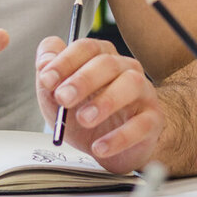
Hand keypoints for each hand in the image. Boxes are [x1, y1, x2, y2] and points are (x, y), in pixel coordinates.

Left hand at [35, 34, 164, 173]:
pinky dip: (120, 136)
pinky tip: (100, 146)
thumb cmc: (84, 116)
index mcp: (101, 58)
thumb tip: (44, 61)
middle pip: (108, 62)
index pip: (87, 48)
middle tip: (64, 98)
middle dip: (83, 80)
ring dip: (106, 100)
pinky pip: (142, 123)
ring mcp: (142, 93)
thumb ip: (48, 76)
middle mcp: (125, 70)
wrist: (107, 148)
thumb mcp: (56, 97)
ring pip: (131, 84)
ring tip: (84, 118)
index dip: (65, 61)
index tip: (47, 79)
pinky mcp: (152, 120)